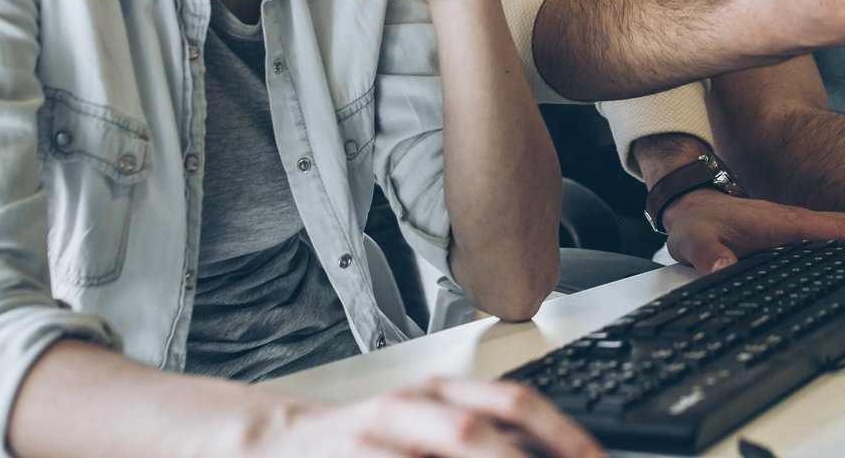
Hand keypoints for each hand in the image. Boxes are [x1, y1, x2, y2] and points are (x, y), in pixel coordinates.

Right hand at [257, 378, 603, 457]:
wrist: (282, 444)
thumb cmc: (370, 443)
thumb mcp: (429, 428)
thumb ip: (486, 436)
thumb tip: (556, 453)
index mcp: (440, 392)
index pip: (513, 401)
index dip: (562, 434)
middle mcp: (409, 407)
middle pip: (474, 432)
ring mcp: (371, 436)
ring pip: (447, 445)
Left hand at [661, 190, 844, 273]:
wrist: (691, 203)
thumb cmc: (698, 222)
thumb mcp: (698, 242)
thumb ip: (711, 257)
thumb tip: (721, 269)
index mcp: (782, 222)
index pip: (832, 228)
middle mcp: (796, 218)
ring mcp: (799, 221)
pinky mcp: (797, 227)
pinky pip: (837, 228)